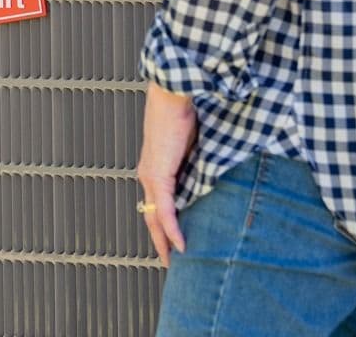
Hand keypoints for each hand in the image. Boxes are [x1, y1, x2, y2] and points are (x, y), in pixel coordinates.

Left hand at [136, 81, 195, 267]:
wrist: (173, 94)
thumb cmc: (182, 111)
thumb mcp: (190, 146)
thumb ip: (194, 164)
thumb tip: (208, 176)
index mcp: (154, 167)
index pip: (157, 204)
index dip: (164, 225)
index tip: (174, 242)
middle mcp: (148, 174)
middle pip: (151, 216)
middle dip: (161, 241)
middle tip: (171, 262)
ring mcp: (151, 175)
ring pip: (155, 218)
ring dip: (165, 241)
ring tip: (175, 260)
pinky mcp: (158, 174)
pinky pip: (166, 209)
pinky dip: (173, 228)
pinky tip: (181, 244)